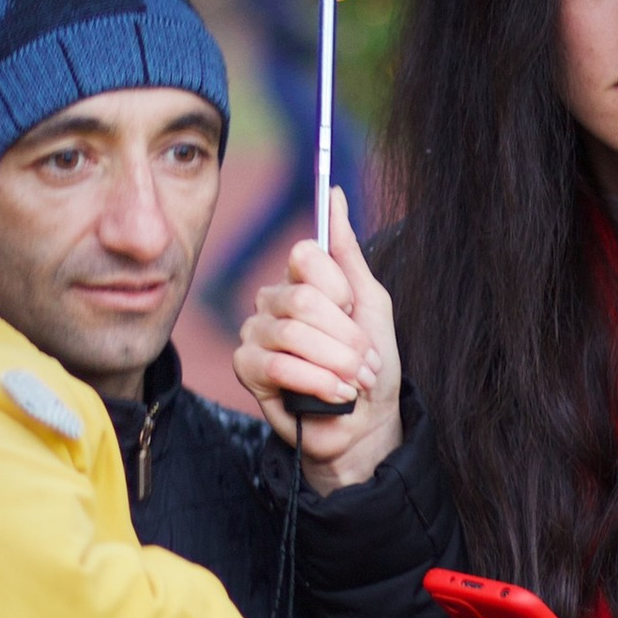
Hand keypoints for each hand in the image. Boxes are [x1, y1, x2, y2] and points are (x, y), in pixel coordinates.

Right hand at [232, 187, 404, 488]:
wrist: (365, 422)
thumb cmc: (371, 363)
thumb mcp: (371, 302)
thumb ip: (348, 250)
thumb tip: (335, 194)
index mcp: (301, 279)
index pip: (306, 255)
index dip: (339, 289)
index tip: (355, 311)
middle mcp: (273, 299)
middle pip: (303, 299)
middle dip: (347, 337)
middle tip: (365, 362)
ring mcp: (256, 332)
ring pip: (292, 333)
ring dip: (337, 363)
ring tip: (353, 382)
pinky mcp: (246, 367)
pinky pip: (276, 364)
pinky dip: (316, 382)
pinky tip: (335, 394)